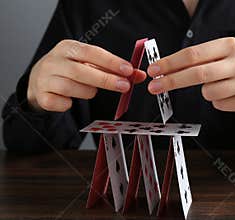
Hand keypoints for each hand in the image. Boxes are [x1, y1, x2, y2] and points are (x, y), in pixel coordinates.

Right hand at [27, 40, 145, 111]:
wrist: (39, 79)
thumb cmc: (70, 69)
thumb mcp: (89, 64)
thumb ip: (112, 69)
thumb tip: (138, 75)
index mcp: (68, 48)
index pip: (92, 53)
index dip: (111, 62)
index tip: (128, 70)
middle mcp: (54, 61)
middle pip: (82, 71)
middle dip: (106, 80)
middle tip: (125, 86)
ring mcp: (45, 78)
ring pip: (72, 88)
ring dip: (87, 92)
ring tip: (90, 90)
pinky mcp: (42, 96)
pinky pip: (61, 103)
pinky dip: (69, 103)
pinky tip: (70, 99)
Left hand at [147, 37, 234, 118]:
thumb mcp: (226, 52)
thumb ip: (201, 58)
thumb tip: (168, 69)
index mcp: (230, 45)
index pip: (193, 54)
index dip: (170, 63)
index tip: (154, 70)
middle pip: (197, 74)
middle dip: (171, 81)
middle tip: (154, 87)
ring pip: (207, 92)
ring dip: (206, 91)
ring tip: (221, 84)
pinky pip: (218, 104)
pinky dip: (218, 100)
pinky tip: (232, 93)